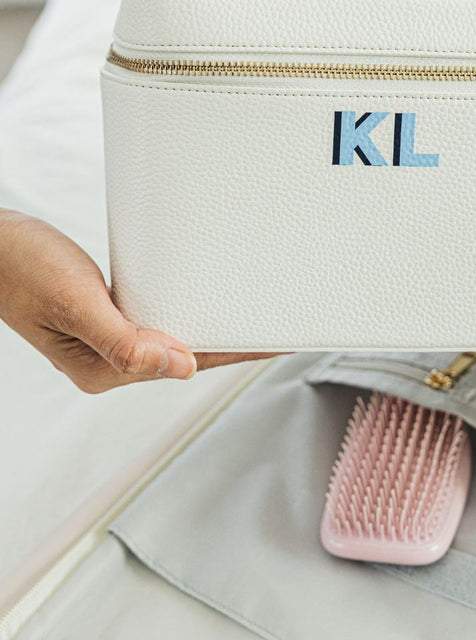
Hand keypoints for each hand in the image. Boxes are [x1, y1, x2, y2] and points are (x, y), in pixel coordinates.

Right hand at [0, 211, 274, 393]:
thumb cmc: (21, 268)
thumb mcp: (74, 301)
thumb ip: (122, 339)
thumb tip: (180, 366)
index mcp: (105, 370)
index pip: (187, 363)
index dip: (236, 351)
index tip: (276, 340)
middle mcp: (112, 361)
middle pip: (189, 352)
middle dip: (236, 339)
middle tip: (285, 324)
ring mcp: (111, 338)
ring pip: (178, 334)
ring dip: (215, 323)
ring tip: (259, 313)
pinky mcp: (109, 315)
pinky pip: (160, 315)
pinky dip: (188, 306)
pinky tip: (208, 298)